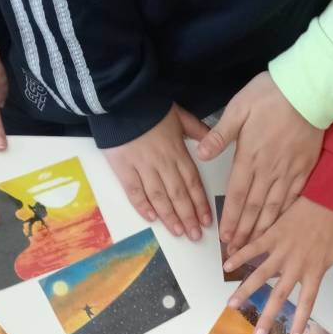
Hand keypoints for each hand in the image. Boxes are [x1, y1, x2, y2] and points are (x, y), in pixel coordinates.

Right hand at [104, 104, 210, 239]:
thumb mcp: (180, 114)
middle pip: (178, 194)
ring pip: (159, 196)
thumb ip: (197, 130)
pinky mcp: (123, 168)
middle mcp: (162, 162)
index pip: (193, 182)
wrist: (120, 98)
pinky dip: (142, 205)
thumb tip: (212, 145)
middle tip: (195, 235)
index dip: (200, 203)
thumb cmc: (150, 106)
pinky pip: (134, 191)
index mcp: (177, 151)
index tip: (207, 220)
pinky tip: (152, 219)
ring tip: (178, 232)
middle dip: (188, 216)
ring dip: (170, 216)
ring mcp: (142, 166)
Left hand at [197, 72, 322, 252]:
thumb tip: (202, 154)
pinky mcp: (304, 169)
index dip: (230, 219)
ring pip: (273, 208)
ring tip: (255, 245)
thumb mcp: (239, 108)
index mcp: (250, 157)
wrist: (310, 90)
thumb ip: (220, 134)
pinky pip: (293, 198)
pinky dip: (285, 214)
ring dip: (262, 229)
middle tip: (236, 251)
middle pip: (254, 208)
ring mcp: (289, 172)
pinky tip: (279, 226)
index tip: (225, 237)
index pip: (236, 196)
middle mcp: (269, 170)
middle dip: (244, 232)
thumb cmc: (271, 95)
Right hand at [225, 197, 332, 333]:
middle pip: (279, 295)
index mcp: (314, 271)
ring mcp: (282, 250)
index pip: (307, 302)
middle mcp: (295, 265)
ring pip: (260, 274)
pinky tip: (226, 265)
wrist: (329, 197)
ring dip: (245, 290)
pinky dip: (240, 254)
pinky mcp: (272, 234)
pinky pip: (253, 247)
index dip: (299, 320)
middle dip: (268, 316)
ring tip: (232, 305)